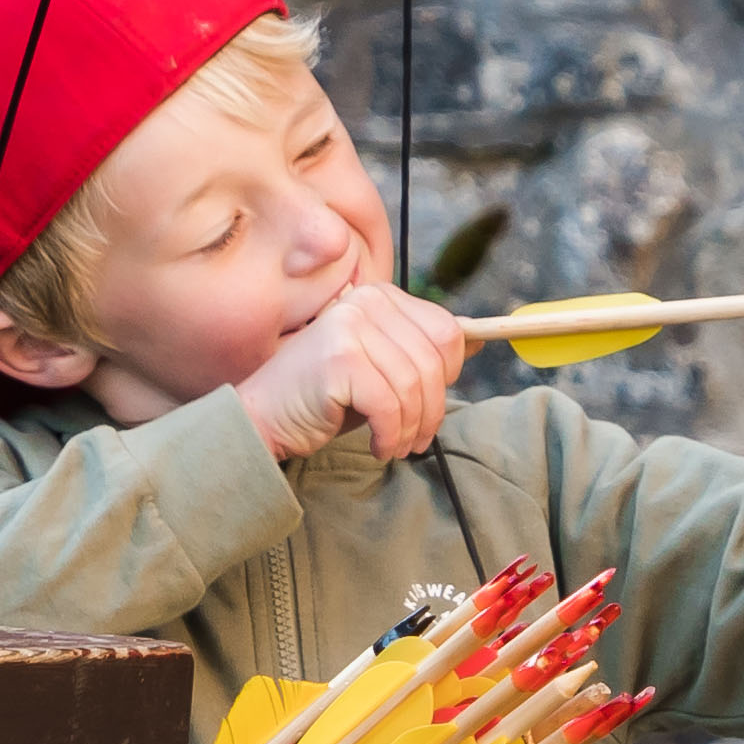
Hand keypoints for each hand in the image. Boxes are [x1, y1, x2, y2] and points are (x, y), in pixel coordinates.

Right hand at [236, 286, 469, 463]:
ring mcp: (350, 327)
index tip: (432, 404)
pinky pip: (390, 405)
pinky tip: (378, 446)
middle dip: (433, 409)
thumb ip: (422, 351)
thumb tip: (480, 339)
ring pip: (414, 386)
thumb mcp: (382, 368)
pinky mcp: (339, 359)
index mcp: (380, 296)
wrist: (263, 417)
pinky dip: (390, 434)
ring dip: (411, 428)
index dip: (449, 375)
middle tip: (418, 439)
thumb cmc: (325, 397)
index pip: (446, 331)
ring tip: (396, 446)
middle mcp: (365, 302)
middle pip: (435, 360)